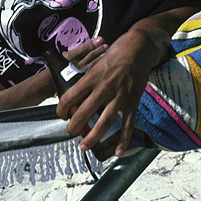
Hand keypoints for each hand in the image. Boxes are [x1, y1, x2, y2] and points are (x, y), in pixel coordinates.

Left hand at [55, 29, 157, 156]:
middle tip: (70, 131)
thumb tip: (75, 90)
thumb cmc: (115, 52)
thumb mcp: (96, 60)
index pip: (69, 97)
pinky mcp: (133, 101)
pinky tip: (117, 152)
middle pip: (83, 114)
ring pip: (104, 123)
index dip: (61, 109)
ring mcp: (119, 96)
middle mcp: (104, 88)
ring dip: (92, 138)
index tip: (61, 113)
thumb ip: (86, 76)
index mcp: (92, 77)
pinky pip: (128, 124)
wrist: (139, 48)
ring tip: (83, 146)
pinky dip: (123, 140)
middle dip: (73, 127)